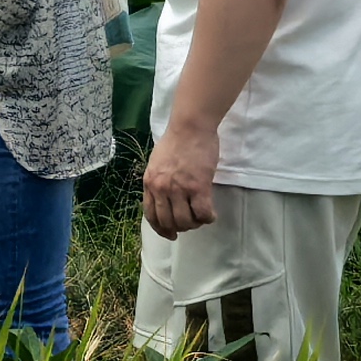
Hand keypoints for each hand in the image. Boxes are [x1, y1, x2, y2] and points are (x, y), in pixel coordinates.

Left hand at [143, 116, 222, 236]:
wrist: (190, 127)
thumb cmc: (176, 141)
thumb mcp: (156, 163)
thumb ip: (158, 181)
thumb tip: (164, 199)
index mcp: (149, 183)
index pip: (151, 215)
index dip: (161, 229)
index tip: (170, 234)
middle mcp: (162, 189)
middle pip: (168, 222)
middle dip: (180, 228)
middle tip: (190, 224)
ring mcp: (179, 189)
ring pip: (186, 221)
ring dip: (195, 223)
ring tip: (201, 216)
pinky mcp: (198, 187)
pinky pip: (203, 213)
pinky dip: (208, 218)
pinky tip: (211, 214)